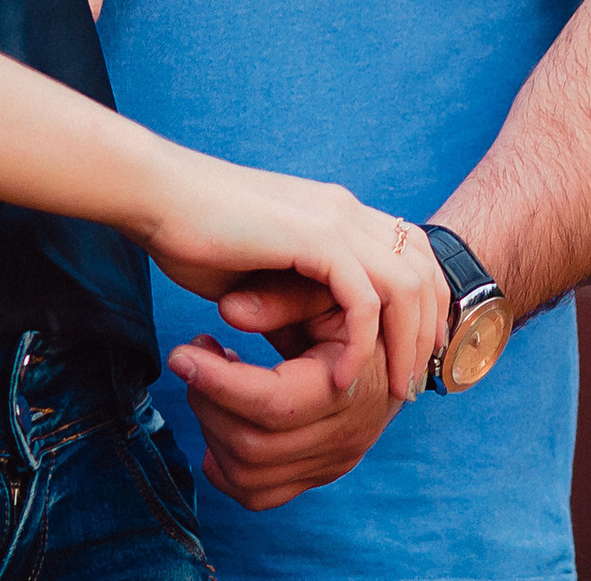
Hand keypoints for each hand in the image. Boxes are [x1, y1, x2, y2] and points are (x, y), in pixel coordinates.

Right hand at [137, 150, 449, 412]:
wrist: (161, 198)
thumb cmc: (201, 236)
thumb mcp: (262, 280)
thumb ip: (292, 304)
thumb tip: (307, 350)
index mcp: (339, 211)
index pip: (412, 252)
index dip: (426, 302)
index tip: (418, 355)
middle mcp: (346, 209)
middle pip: (423, 266)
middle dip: (429, 328)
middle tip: (414, 384)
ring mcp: (333, 218)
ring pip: (403, 284)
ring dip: (405, 343)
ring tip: (394, 392)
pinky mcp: (312, 236)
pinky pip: (360, 297)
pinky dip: (360, 341)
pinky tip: (343, 377)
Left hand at [170, 310, 404, 510]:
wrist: (400, 344)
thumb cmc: (358, 306)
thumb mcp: (329, 289)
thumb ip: (281, 297)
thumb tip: (226, 310)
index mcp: (350, 385)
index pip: (272, 404)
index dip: (219, 382)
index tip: (181, 353)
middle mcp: (345, 437)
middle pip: (253, 446)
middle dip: (208, 402)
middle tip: (193, 357)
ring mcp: (333, 463)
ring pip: (249, 477)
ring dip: (212, 430)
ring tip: (209, 382)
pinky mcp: (320, 474)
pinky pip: (260, 495)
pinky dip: (226, 468)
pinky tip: (217, 424)